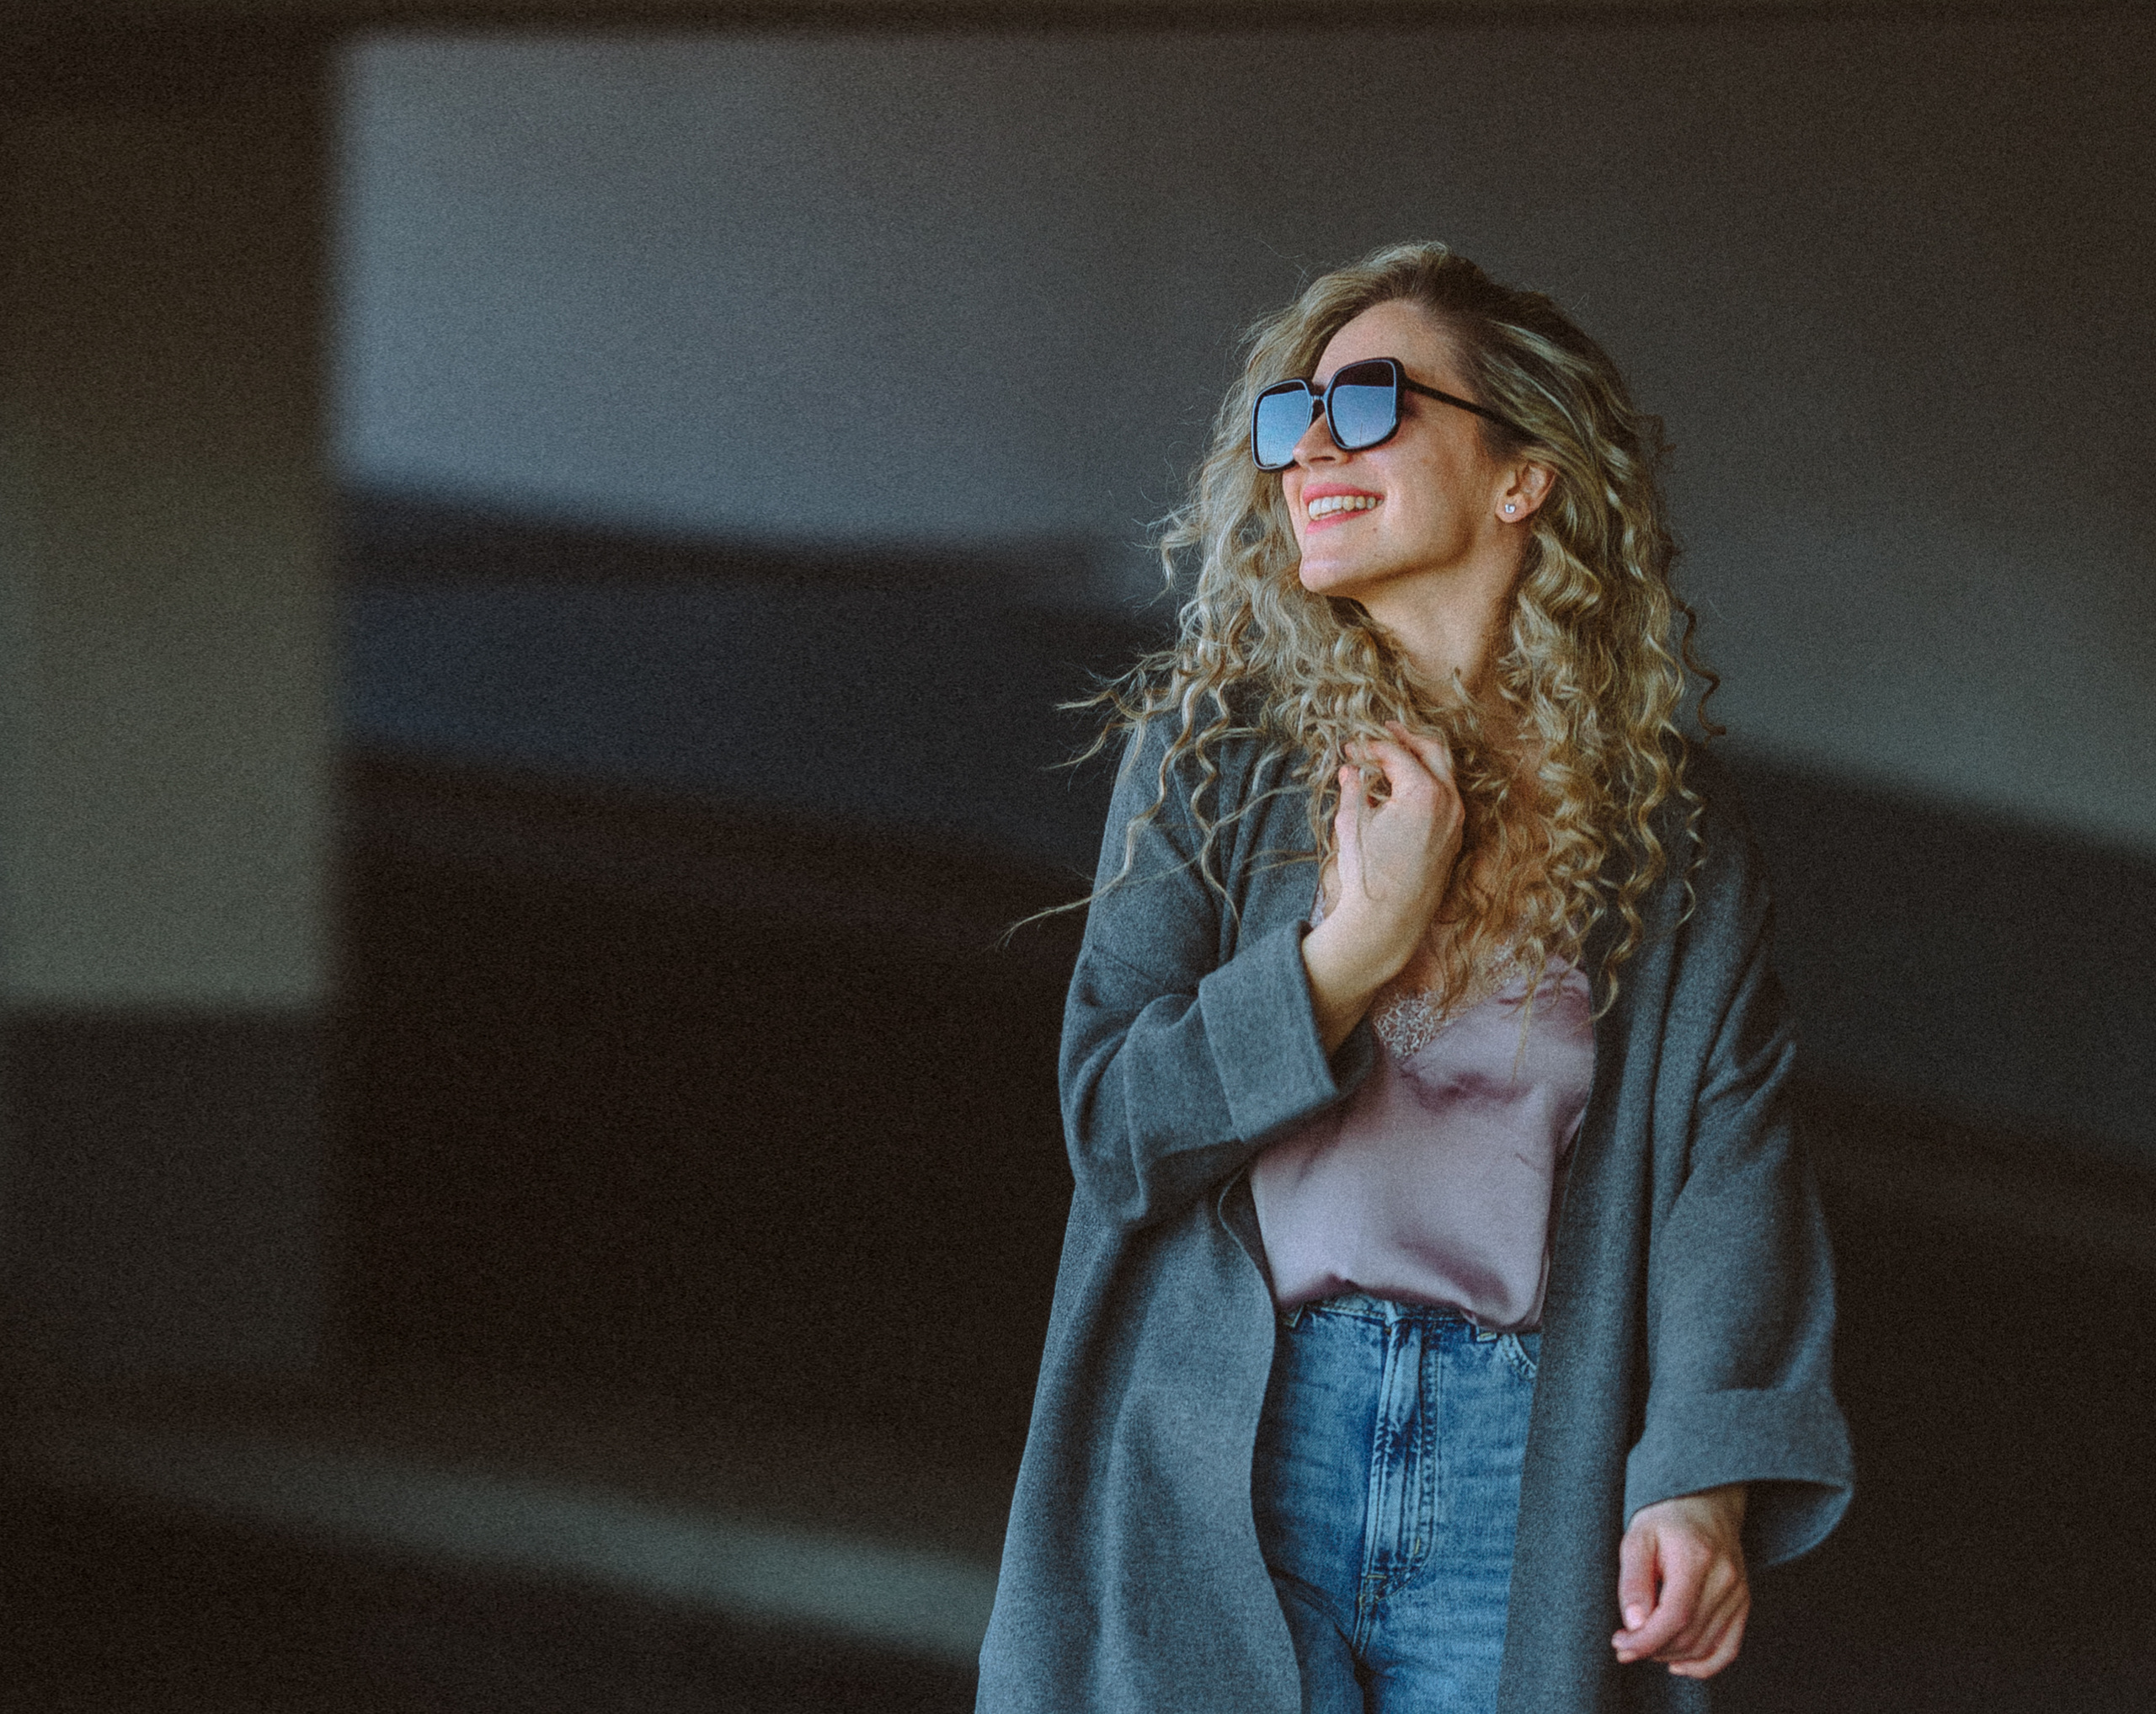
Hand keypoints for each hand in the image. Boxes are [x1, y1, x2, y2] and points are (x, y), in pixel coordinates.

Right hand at [1300, 722, 1463, 1051]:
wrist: (1386, 922)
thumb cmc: (1368, 873)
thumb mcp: (1352, 824)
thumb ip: (1354, 790)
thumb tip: (1351, 772)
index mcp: (1424, 792)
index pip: (1397, 753)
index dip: (1370, 745)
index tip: (1350, 746)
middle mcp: (1449, 802)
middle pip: (1433, 751)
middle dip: (1407, 738)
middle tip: (1384, 731)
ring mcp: (1456, 821)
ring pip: (1444, 774)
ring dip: (1420, 760)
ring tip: (1393, 757)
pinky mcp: (1454, 839)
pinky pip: (1446, 798)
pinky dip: (1427, 784)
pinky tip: (1403, 788)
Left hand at [1611, 1484, 1749, 1678]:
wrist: (1705, 1500)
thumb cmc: (1664, 1518)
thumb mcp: (1637, 1538)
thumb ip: (1633, 1581)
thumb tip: (1634, 1625)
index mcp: (1696, 1558)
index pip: (1675, 1617)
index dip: (1645, 1640)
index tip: (1620, 1645)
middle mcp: (1725, 1579)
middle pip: (1689, 1636)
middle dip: (1652, 1649)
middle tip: (1625, 1644)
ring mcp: (1739, 1593)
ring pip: (1706, 1646)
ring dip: (1671, 1656)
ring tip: (1645, 1645)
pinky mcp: (1743, 1603)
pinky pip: (1729, 1649)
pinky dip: (1703, 1665)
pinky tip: (1677, 1663)